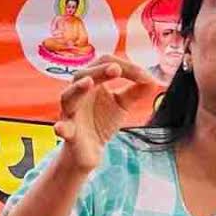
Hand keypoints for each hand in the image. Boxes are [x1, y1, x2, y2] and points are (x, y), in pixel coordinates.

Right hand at [54, 55, 156, 171]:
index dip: (126, 67)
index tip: (145, 77)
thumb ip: (136, 91)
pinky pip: (63, 128)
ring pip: (68, 96)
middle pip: (83, 74)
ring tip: (88, 83)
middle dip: (100, 71)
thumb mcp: (122, 105)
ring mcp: (71, 113)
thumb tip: (153, 80)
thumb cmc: (101, 122)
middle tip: (117, 69)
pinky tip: (62, 128)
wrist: (88, 151)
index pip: (105, 64)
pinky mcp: (69, 132)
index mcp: (92, 82)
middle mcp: (79, 94)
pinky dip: (62, 128)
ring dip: (78, 89)